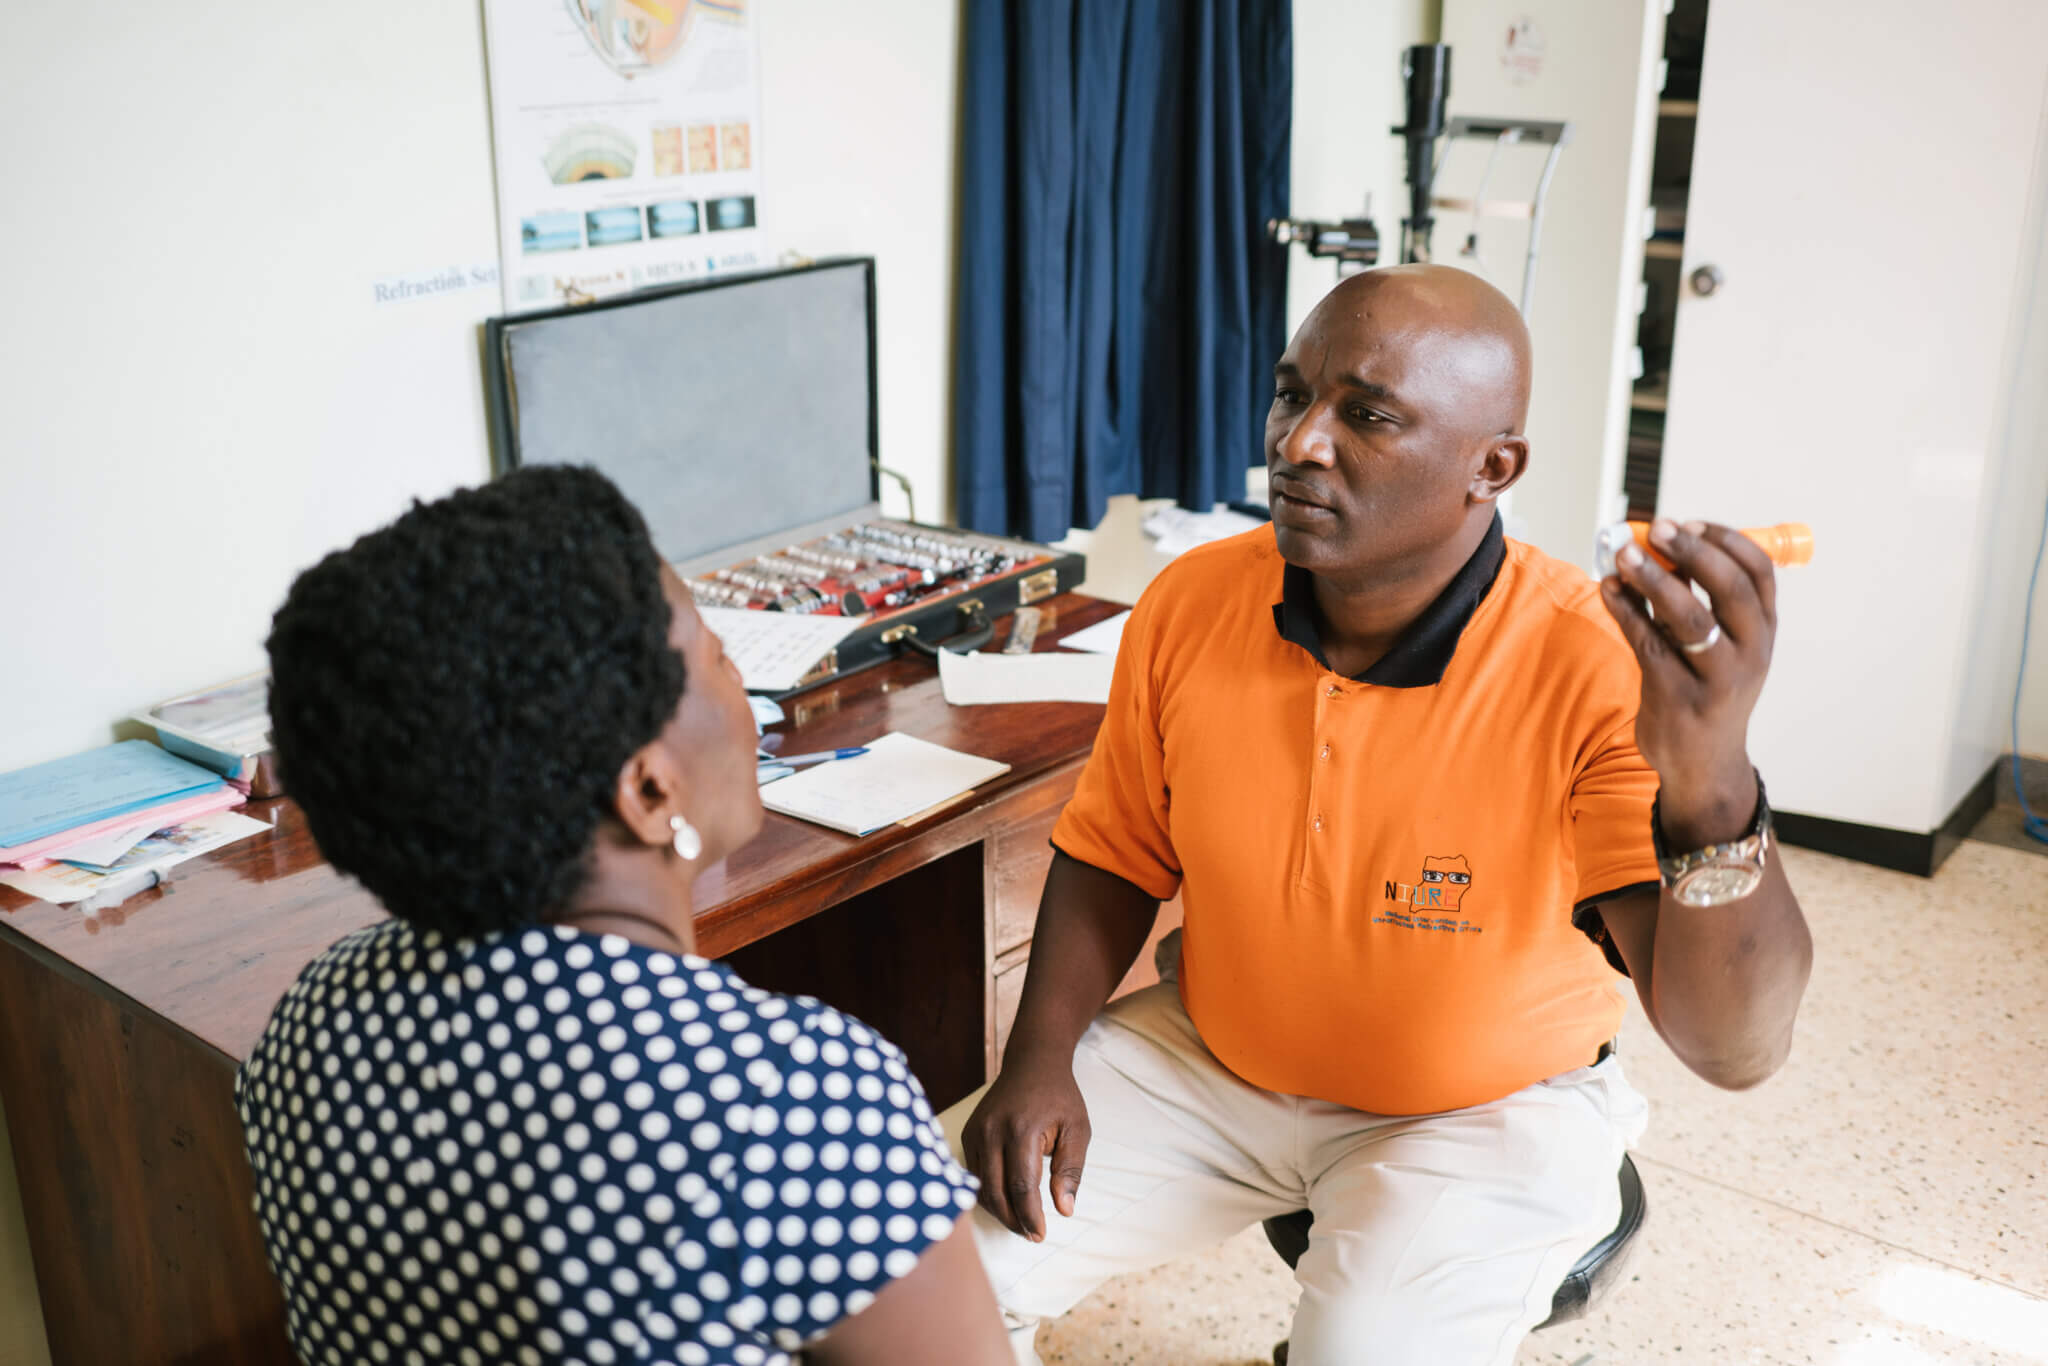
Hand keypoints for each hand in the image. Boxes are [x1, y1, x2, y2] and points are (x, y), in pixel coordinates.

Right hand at [958, 1052, 1089, 1241]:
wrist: (1032, 1063)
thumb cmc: (1059, 1097)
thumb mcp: (1078, 1129)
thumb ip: (1071, 1169)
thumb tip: (1064, 1209)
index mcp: (1022, 1129)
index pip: (1021, 1186)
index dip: (1030, 1216)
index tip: (1040, 1235)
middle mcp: (992, 1131)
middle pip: (995, 1192)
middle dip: (1013, 1220)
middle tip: (1032, 1235)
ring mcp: (975, 1132)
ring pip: (980, 1187)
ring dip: (999, 1210)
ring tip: (1021, 1222)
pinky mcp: (967, 1134)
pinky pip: (974, 1174)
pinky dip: (988, 1193)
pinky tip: (1006, 1201)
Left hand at [1599, 518, 1773, 845]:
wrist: (1704, 765)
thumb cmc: (1707, 690)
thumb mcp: (1722, 647)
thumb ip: (1699, 600)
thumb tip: (1660, 544)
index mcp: (1763, 633)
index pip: (1760, 574)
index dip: (1727, 541)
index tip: (1691, 521)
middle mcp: (1750, 654)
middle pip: (1730, 590)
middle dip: (1692, 552)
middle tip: (1656, 527)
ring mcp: (1716, 679)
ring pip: (1689, 618)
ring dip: (1653, 579)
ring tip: (1622, 554)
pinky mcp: (1678, 699)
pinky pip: (1648, 644)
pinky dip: (1626, 611)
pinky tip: (1608, 589)